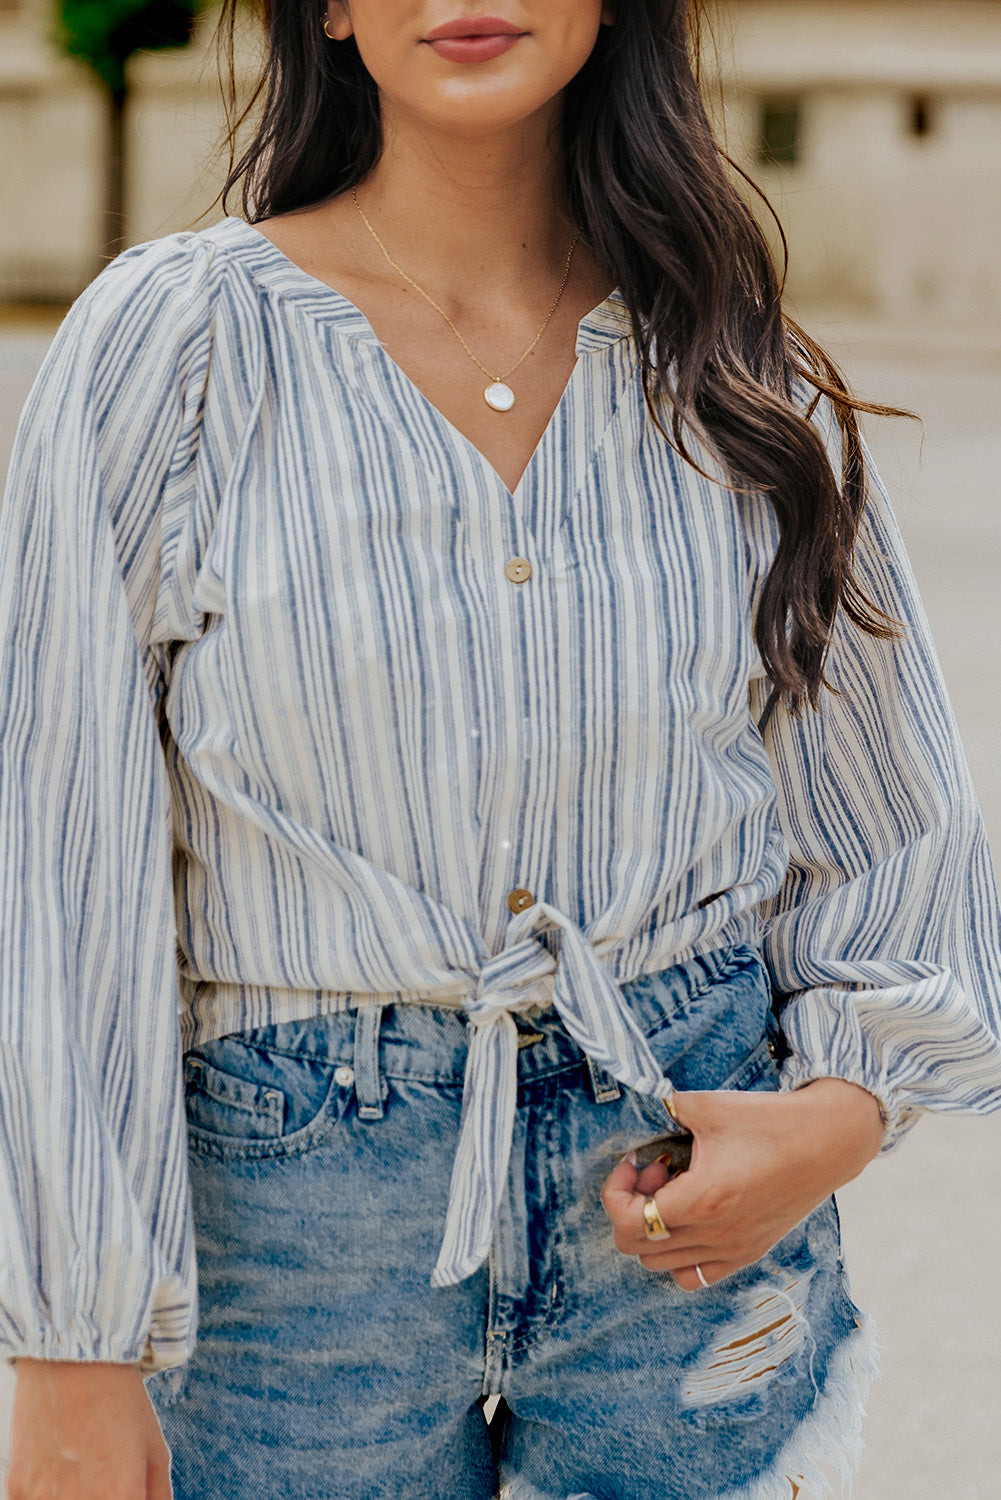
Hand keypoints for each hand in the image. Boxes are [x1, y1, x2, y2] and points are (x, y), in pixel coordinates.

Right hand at [7, 1358, 171, 1499]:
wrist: (71, 1360)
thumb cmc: (118, 1400)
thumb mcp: (155, 1449)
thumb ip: (158, 1496)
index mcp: (122, 1496)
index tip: (125, 1490)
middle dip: (105, 1498)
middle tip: (103, 1473)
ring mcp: (44, 1499)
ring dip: (74, 1496)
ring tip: (80, 1464)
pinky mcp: (18, 1490)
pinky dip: (48, 1491)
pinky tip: (58, 1462)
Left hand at [601, 1078, 884, 1289]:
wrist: (828, 1141)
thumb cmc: (769, 1121)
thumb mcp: (709, 1106)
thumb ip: (663, 1107)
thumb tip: (634, 1105)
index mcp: (702, 1200)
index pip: (629, 1222)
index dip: (615, 1190)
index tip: (634, 1160)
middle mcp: (716, 1235)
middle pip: (639, 1248)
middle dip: (633, 1205)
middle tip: (657, 1169)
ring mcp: (734, 1250)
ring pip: (663, 1265)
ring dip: (656, 1228)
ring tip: (676, 1189)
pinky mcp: (750, 1253)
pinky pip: (697, 1275)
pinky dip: (680, 1252)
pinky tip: (692, 1214)